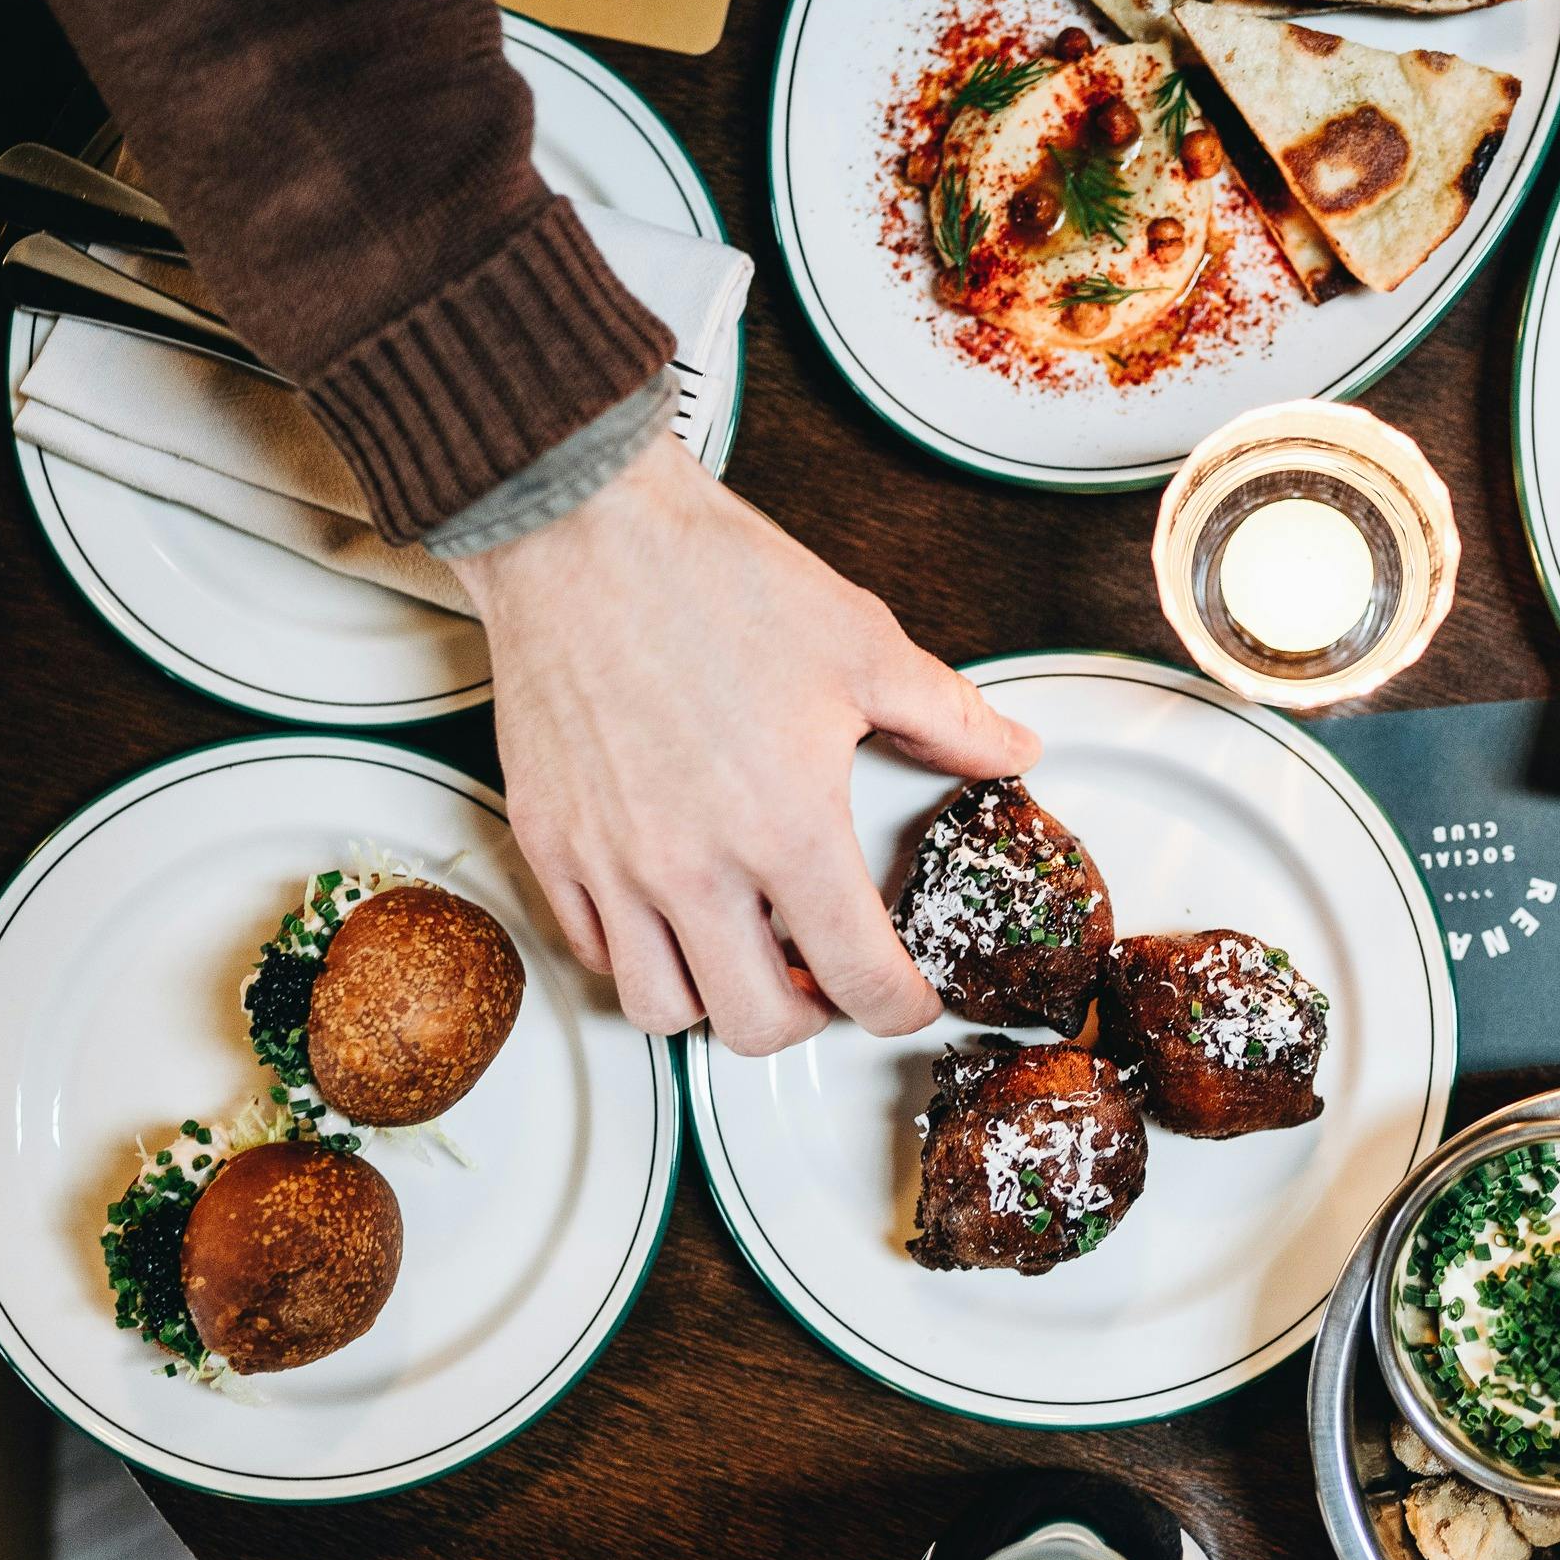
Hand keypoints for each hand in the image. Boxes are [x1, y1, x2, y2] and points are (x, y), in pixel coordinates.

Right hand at [455, 437, 1038, 1053]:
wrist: (582, 532)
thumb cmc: (714, 580)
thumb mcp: (863, 645)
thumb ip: (947, 718)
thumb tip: (1011, 752)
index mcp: (787, 827)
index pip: (860, 980)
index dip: (902, 1009)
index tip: (908, 998)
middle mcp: (692, 867)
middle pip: (756, 1028)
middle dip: (809, 1021)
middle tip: (826, 979)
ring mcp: (610, 864)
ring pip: (660, 1009)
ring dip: (714, 999)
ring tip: (744, 951)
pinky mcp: (547, 842)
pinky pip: (589, 951)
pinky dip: (637, 955)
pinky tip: (672, 910)